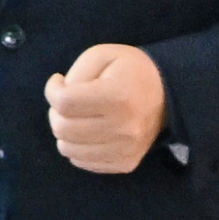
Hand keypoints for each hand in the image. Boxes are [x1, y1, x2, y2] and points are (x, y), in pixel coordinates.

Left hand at [45, 42, 167, 172]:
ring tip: (78, 116)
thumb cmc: (128, 71)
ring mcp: (126, 150)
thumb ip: (76, 75)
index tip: (59, 82)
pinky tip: (88, 131)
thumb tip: (58, 101)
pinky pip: (83, 162)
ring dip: (65, 132)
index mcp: (117, 96)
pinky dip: (78, 147)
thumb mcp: (101, 55)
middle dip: (55, 112)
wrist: (166, 94)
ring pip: (68, 149)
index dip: (52, 90)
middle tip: (66, 101)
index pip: (64, 103)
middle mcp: (124, 128)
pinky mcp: (126, 163)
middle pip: (63, 128)